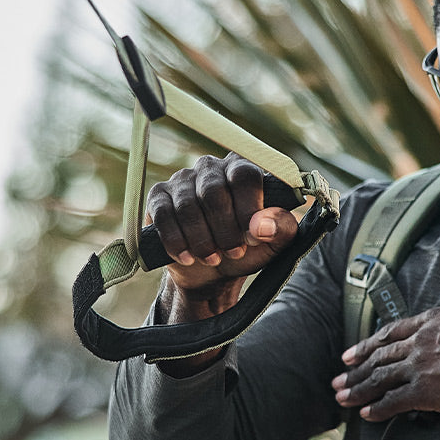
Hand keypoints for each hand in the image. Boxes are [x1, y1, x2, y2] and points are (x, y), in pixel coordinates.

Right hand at [146, 153, 298, 316]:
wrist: (211, 272)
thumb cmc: (246, 249)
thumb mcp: (273, 242)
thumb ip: (281, 227)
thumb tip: (262, 224)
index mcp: (243, 169)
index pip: (244, 176)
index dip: (248, 208)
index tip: (251, 238)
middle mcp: (211, 167)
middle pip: (213, 192)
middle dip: (224, 230)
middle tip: (233, 252)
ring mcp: (182, 179)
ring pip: (187, 206)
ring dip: (202, 240)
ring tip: (213, 258)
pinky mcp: (158, 197)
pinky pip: (163, 215)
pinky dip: (176, 241)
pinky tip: (188, 257)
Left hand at [332, 248, 439, 420]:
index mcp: (435, 320)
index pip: (393, 331)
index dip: (370, 343)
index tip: (353, 352)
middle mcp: (421, 341)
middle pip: (380, 356)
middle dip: (357, 368)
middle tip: (338, 378)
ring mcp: (420, 366)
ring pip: (380, 378)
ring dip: (359, 390)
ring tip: (342, 399)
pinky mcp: (426, 391)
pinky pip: (394, 401)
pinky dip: (378, 409)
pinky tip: (366, 416)